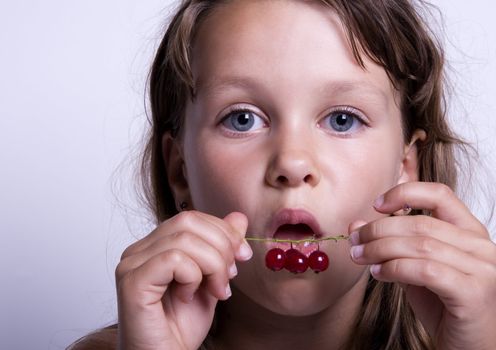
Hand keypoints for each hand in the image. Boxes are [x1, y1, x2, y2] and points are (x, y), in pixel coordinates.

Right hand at [115, 211, 252, 349]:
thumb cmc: (181, 327)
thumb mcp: (211, 279)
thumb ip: (221, 248)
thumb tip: (239, 218)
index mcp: (154, 246)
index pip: (191, 218)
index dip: (222, 231)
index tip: (243, 254)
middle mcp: (138, 251)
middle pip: (188, 221)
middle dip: (221, 246)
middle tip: (231, 276)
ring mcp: (131, 264)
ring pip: (184, 239)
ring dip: (213, 265)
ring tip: (216, 291)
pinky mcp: (131, 281)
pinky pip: (173, 259)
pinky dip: (193, 276)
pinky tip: (189, 297)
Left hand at [349, 182, 495, 349]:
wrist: (468, 347)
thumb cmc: (443, 306)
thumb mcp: (411, 268)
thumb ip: (390, 244)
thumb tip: (356, 225)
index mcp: (469, 232)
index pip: (440, 194)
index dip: (405, 193)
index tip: (376, 206)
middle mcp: (480, 246)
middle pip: (420, 223)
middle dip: (378, 230)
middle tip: (354, 241)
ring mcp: (482, 268)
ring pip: (420, 245)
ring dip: (380, 249)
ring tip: (360, 257)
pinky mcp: (474, 292)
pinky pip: (426, 270)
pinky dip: (395, 268)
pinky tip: (378, 274)